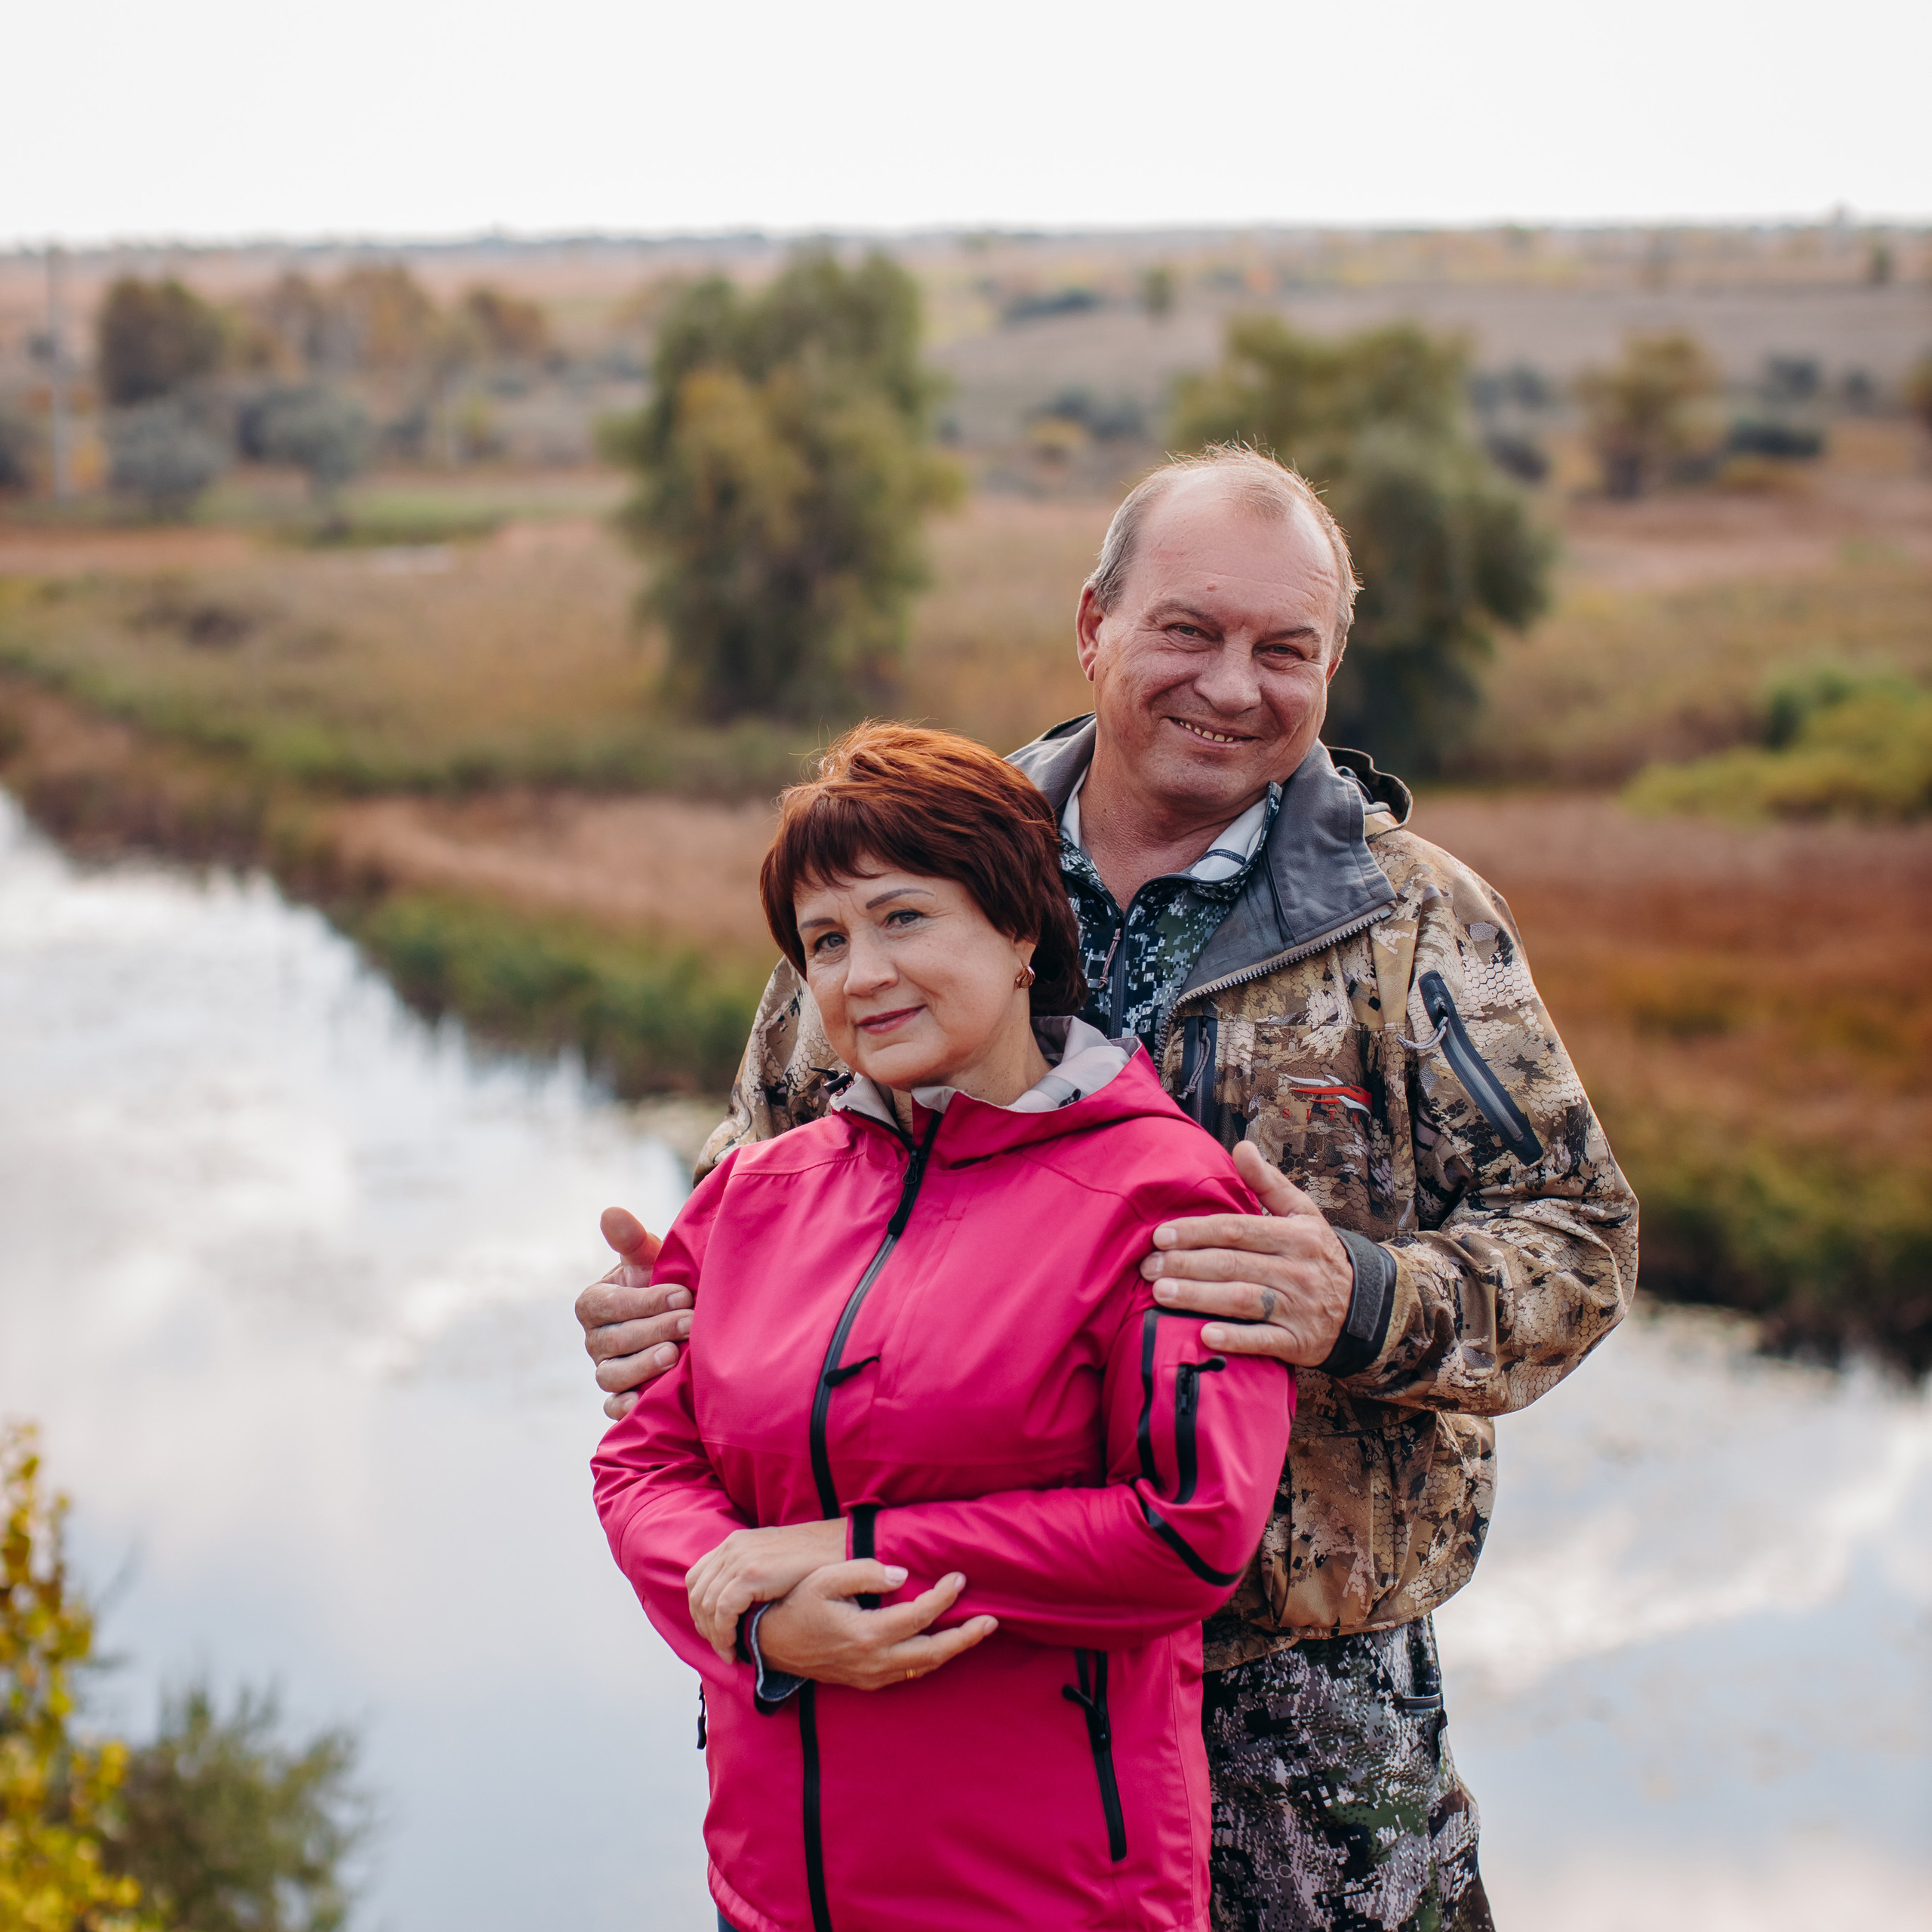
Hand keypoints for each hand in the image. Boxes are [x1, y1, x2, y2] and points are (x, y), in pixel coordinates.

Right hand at [576, 1206, 687, 1419]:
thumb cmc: (664, 1282)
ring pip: (612, 1376)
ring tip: (676, 1355)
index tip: (682, 1294)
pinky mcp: (619, 1396)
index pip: (607, 1304)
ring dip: (643, 1366)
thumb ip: (631, 1239)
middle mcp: (595, 1338)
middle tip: (692, 1322)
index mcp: (595, 1302)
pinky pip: (613, 1408)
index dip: (643, 1301)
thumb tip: (610, 1212)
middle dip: (655, 1329)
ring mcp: (605, 1370)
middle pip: (614, 1340)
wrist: (683, 1316)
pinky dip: (626, 1407)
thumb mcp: (650, 1258)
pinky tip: (647, 1400)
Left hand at [687, 1520, 848, 1659]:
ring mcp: (739, 1559)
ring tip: (729, 1652)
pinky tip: (734, 1647)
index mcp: (734, 1542)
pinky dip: (723, 1633)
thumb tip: (735, 1605)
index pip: (697, 1577)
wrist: (840, 1547)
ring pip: (707, 1605)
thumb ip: (749, 1573)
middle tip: (720, 1648)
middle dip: (704, 1626)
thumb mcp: (772, 1560)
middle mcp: (731, 1547)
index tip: (712, 1631)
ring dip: (714, 1635)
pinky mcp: (751, 1573)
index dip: (699, 1609)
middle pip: (697, 1593)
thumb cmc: (813, 1560)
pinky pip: (722, 1610)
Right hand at [756, 1563, 997, 1690]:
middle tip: (990, 1620)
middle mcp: (873, 1661)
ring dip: (951, 1651)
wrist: (769, 1644)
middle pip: (932, 1653)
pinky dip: (928, 1662)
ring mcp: (870, 1676)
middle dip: (965, 1637)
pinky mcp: (865, 1681)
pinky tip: (939, 1648)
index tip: (959, 1579)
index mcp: (866, 1634)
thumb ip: (865, 1572)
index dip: (943, 1597)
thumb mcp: (825, 1579)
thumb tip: (902, 1575)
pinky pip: (906, 1675)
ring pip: (922, 1668)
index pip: (919, 1616)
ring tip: (975, 1633)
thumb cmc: (796, 1604)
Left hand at [1140, 1141, 1353, 1364]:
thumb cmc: (1318, 1253)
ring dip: (1199, 1298)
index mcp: (1294, 1235)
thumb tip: (1240, 1146)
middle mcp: (1296, 1270)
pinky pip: (1264, 1340)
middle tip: (1148, 1267)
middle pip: (1232, 1264)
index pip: (1237, 1229)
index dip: (1197, 1232)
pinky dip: (1235, 1339)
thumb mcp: (1302, 1213)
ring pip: (1242, 1300)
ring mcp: (1298, 1308)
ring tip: (1160, 1295)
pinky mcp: (1298, 1342)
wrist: (1365, 1306)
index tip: (1160, 1235)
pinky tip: (1205, 1335)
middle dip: (1186, 1265)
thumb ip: (1268, 1182)